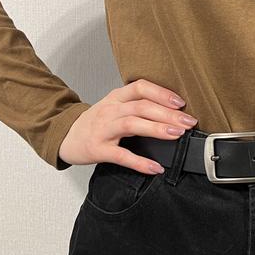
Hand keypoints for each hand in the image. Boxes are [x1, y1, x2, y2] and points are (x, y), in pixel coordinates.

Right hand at [58, 78, 197, 172]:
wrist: (66, 136)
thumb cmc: (96, 122)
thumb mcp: (114, 106)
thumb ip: (138, 105)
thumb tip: (172, 111)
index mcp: (116, 98)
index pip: (140, 87)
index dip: (161, 93)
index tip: (181, 102)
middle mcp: (110, 110)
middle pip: (141, 106)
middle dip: (167, 113)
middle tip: (188, 121)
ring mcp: (103, 129)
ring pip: (132, 124)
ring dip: (156, 128)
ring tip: (176, 135)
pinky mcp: (98, 149)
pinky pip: (121, 155)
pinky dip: (139, 162)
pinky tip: (154, 167)